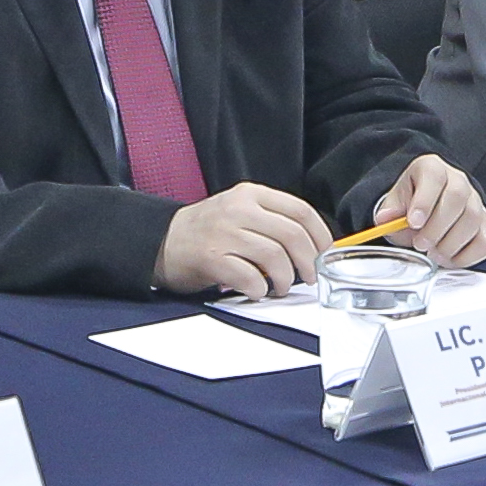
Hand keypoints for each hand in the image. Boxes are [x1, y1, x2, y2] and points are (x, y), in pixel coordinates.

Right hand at [151, 182, 337, 299]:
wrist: (161, 241)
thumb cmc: (206, 231)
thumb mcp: (240, 211)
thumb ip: (272, 221)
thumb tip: (312, 247)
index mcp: (250, 194)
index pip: (300, 210)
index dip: (320, 235)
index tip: (323, 254)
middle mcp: (238, 209)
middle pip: (292, 235)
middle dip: (307, 261)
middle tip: (308, 276)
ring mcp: (223, 233)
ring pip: (274, 257)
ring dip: (284, 279)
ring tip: (280, 286)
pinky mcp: (211, 259)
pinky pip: (249, 277)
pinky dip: (260, 289)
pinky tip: (257, 290)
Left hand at [364, 152, 485, 271]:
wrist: (428, 209)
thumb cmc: (412, 205)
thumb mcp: (395, 203)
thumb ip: (390, 211)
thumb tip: (385, 219)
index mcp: (432, 168)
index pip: (434, 176)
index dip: (425, 201)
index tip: (413, 222)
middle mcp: (458, 181)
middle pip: (457, 198)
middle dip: (437, 227)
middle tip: (420, 244)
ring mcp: (475, 201)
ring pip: (473, 220)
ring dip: (450, 243)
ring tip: (432, 254)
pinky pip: (485, 241)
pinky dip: (467, 256)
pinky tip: (448, 259)